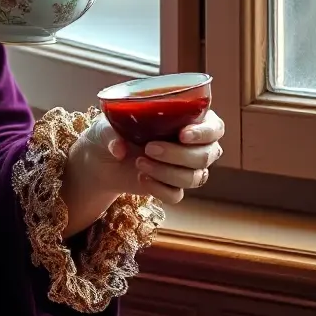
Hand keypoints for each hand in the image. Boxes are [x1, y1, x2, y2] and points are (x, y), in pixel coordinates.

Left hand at [75, 110, 225, 205]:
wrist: (100, 159)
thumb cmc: (110, 131)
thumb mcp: (106, 124)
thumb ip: (111, 132)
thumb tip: (119, 148)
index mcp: (186, 120)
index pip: (215, 127)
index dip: (205, 132)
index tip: (183, 134)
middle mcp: (192, 145)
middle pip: (207, 155)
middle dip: (179, 154)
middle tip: (150, 148)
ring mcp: (184, 168)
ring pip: (195, 177)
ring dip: (167, 172)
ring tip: (139, 162)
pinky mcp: (172, 187)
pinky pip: (177, 195)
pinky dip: (160, 189)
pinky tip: (141, 178)